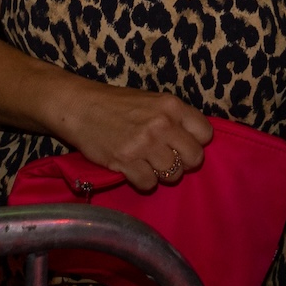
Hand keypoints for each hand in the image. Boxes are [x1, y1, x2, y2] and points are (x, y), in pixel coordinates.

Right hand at [53, 84, 213, 192]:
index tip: (183, 144)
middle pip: (195, 158)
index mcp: (172, 105)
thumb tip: (194, 140)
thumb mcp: (152, 101)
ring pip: (174, 174)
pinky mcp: (126, 161)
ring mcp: (144, 144)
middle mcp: (162, 124)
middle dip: (184, 162)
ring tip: (149, 165)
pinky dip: (143, 181)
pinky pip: (149, 184)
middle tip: (168, 159)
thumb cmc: (116, 104)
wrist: (80, 107)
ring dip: (163, 174)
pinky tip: (134, 170)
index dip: (196, 142)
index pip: (206, 133)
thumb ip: (173, 118)